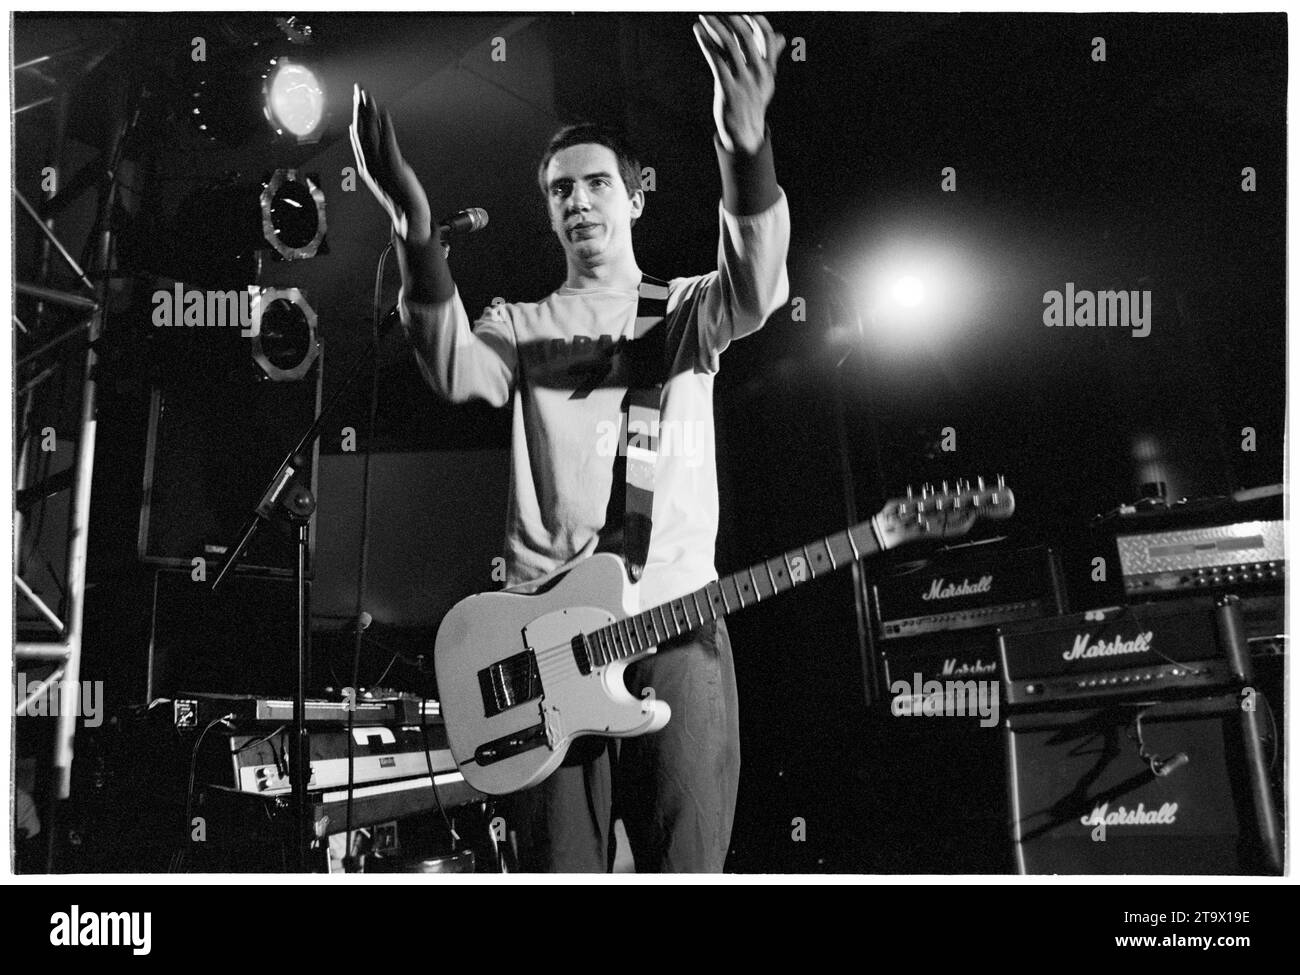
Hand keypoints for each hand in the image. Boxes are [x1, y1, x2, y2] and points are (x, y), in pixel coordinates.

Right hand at [349, 84, 433, 244]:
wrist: (410, 221)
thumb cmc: (400, 199)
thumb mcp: (387, 177)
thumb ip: (380, 160)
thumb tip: (377, 146)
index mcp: (368, 168)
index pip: (358, 137)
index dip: (357, 117)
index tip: (357, 100)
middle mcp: (371, 166)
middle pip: (361, 132)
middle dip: (359, 109)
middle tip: (358, 88)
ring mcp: (382, 168)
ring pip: (371, 135)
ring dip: (368, 113)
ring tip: (367, 95)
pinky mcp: (395, 170)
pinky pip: (388, 144)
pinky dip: (384, 127)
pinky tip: (383, 112)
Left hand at [693, 14, 785, 154]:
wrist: (745, 133)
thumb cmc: (753, 102)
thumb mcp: (765, 80)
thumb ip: (770, 56)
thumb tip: (781, 37)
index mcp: (768, 69)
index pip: (766, 38)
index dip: (756, 21)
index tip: (744, 11)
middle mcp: (757, 73)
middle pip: (746, 37)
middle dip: (732, 19)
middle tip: (720, 8)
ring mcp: (743, 82)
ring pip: (729, 46)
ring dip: (715, 27)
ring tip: (704, 16)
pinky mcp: (727, 89)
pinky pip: (716, 60)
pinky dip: (706, 43)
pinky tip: (699, 32)